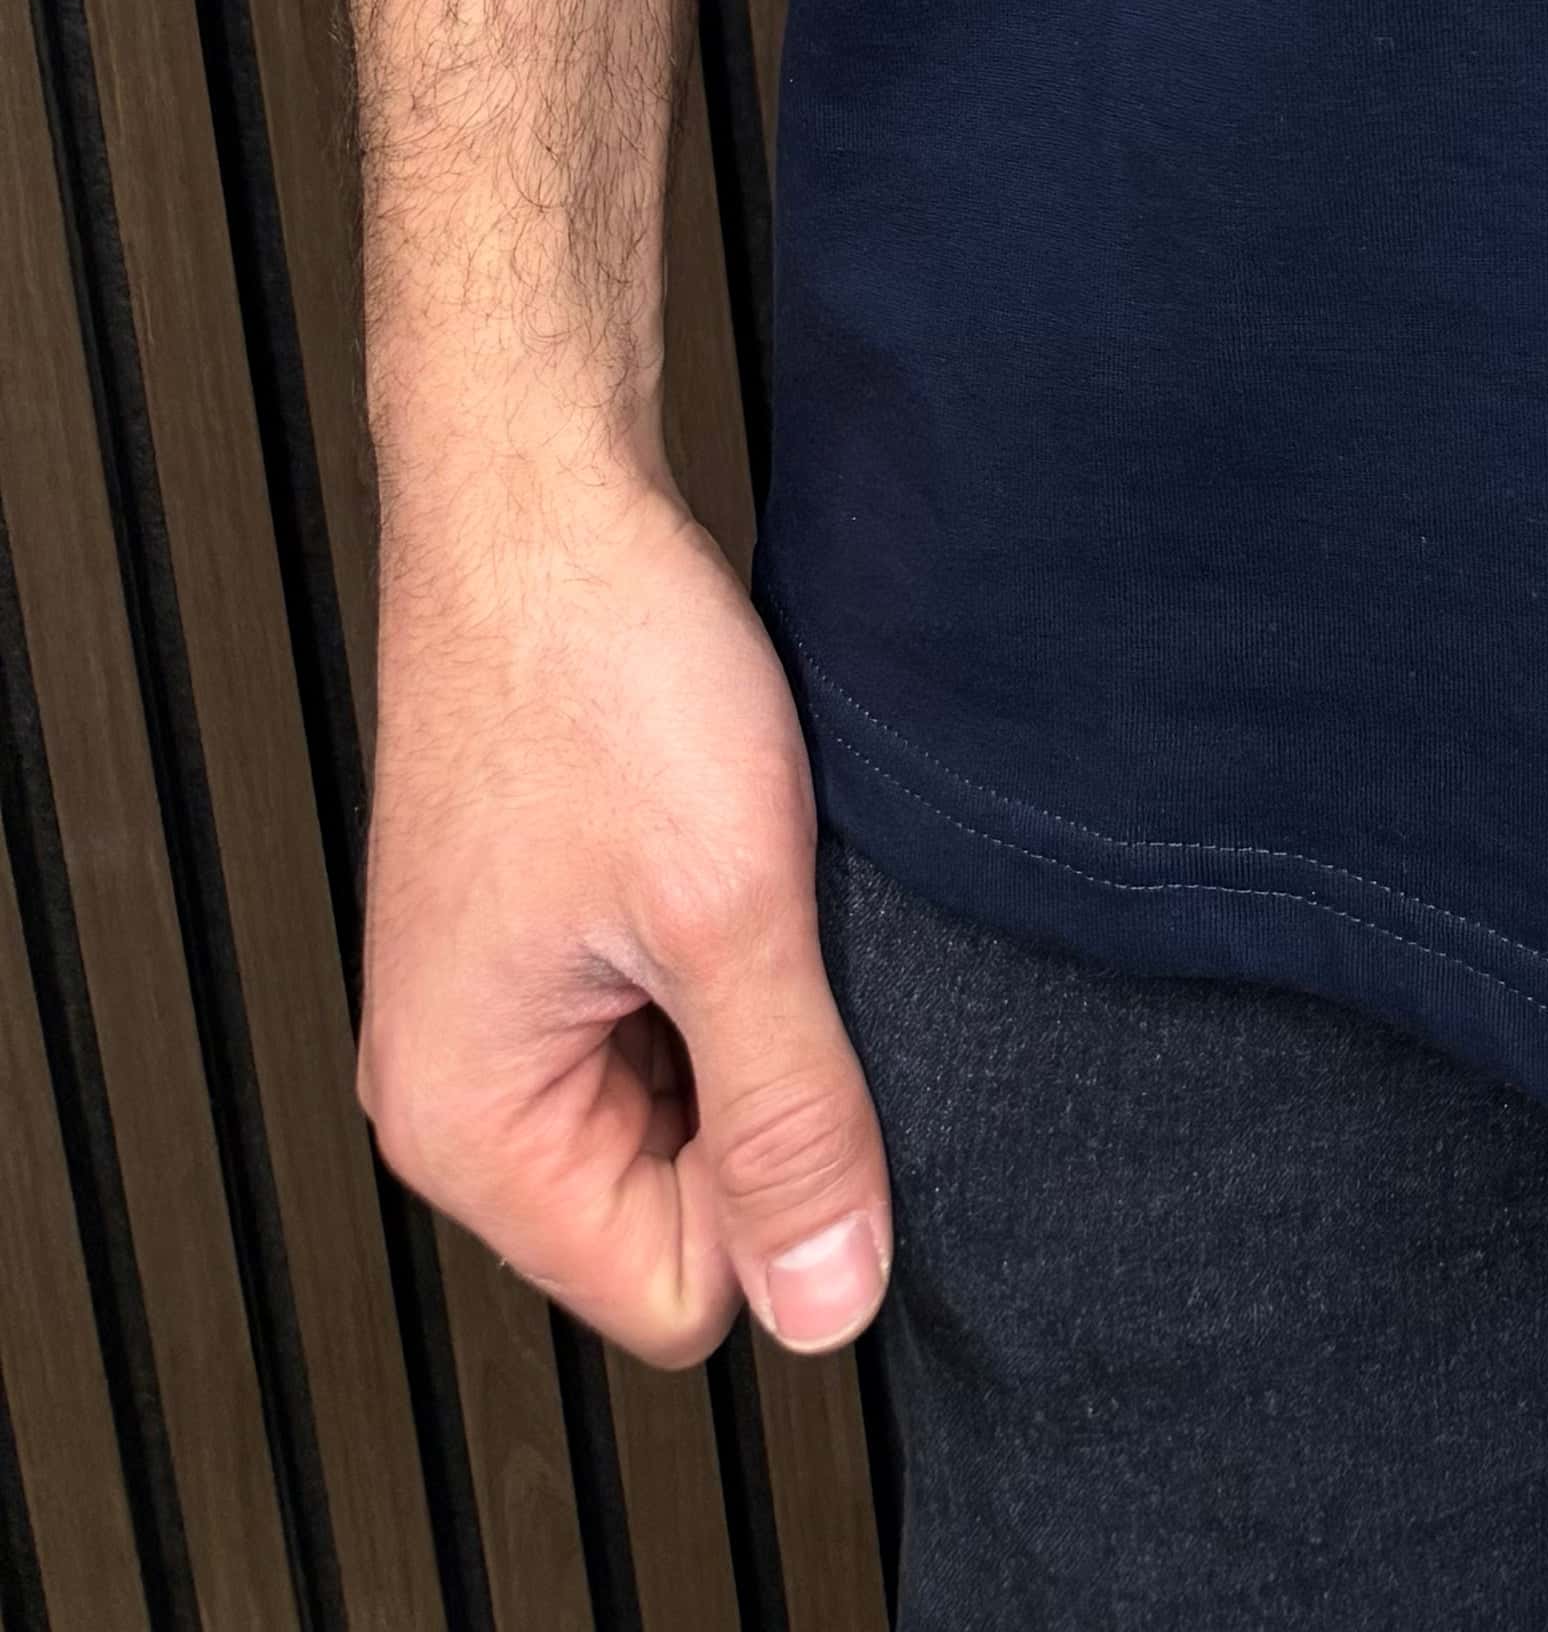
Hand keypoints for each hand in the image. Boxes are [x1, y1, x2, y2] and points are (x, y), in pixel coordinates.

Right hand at [356, 450, 887, 1362]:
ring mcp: (500, 1012)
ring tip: (755, 889)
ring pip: (682, 1111)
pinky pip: (665, 1023)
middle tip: (785, 946)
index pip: (677, 1295)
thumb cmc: (599, 673)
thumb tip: (833, 1309)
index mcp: (468, 1127)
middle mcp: (459, 1092)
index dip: (780, 1196)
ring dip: (750, 1021)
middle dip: (765, 1103)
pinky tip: (739, 862)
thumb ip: (789, 1122)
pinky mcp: (543, 939)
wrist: (541, 495)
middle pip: (676, 1212)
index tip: (817, 1048)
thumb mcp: (730, 914)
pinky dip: (724, 961)